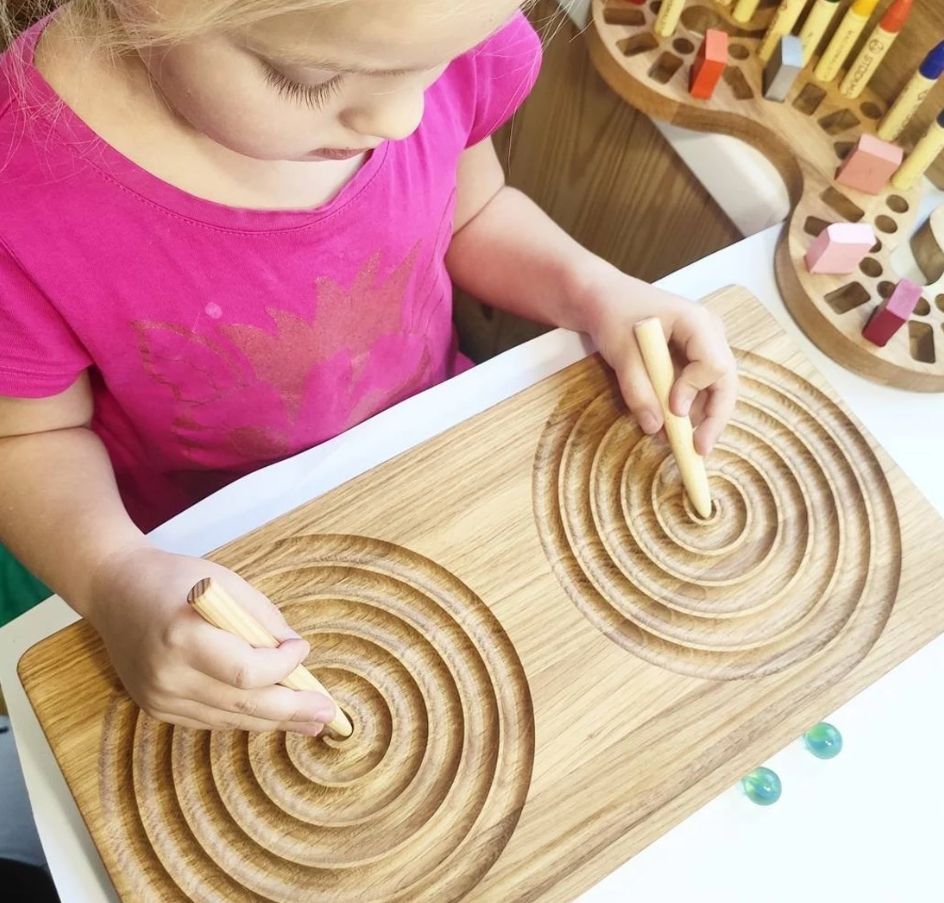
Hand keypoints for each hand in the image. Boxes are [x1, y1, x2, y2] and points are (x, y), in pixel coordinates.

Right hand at [85, 546, 336, 734]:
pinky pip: (212, 719)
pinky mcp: (157, 708)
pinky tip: (274, 716)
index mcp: (183, 637)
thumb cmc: (175, 579)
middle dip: (293, 710)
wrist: (115, 590)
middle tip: (329, 714)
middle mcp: (168, 675)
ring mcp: (160, 697)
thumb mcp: (226, 582)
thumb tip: (297, 653)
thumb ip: (263, 619)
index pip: (247, 671)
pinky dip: (245, 716)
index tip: (303, 649)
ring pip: (230, 718)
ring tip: (312, 722)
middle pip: (243, 704)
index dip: (284, 666)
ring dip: (275, 720)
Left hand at [588, 278, 737, 453]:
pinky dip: (689, 410)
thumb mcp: (620, 351)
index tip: (673, 409)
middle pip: (726, 382)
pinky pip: (699, 389)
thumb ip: (637, 389)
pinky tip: (674, 431)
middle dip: (714, 418)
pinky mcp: (691, 359)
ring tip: (684, 447)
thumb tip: (655, 428)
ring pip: (716, 390)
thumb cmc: (612, 313)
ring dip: (702, 419)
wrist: (601, 298)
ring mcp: (703, 346)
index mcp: (697, 322)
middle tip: (698, 451)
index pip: (714, 365)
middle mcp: (709, 334)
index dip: (695, 391)